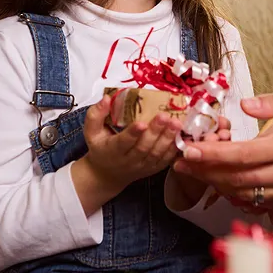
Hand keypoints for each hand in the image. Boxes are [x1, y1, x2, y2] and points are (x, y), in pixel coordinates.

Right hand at [72, 96, 180, 214]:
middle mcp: (128, 161)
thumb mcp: (91, 132)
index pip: (123, 143)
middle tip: (164, 116)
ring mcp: (142, 166)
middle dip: (155, 132)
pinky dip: (174, 148)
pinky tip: (180, 135)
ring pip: (156, 154)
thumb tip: (107, 98)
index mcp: (112, 151)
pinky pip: (165, 160)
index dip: (132, 134)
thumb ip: (95, 115)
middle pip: (143, 148)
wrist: (107, 174)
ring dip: (167, 138)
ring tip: (176, 123)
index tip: (142, 123)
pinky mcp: (153, 169)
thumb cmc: (100, 148)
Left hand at [171, 94, 272, 209]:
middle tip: (179, 164)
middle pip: (235, 178)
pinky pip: (255, 204)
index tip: (188, 150)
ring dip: (215, 185)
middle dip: (204, 172)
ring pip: (242, 194)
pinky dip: (234, 196)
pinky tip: (221, 186)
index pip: (241, 155)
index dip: (211, 155)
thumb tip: (244, 105)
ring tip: (193, 174)